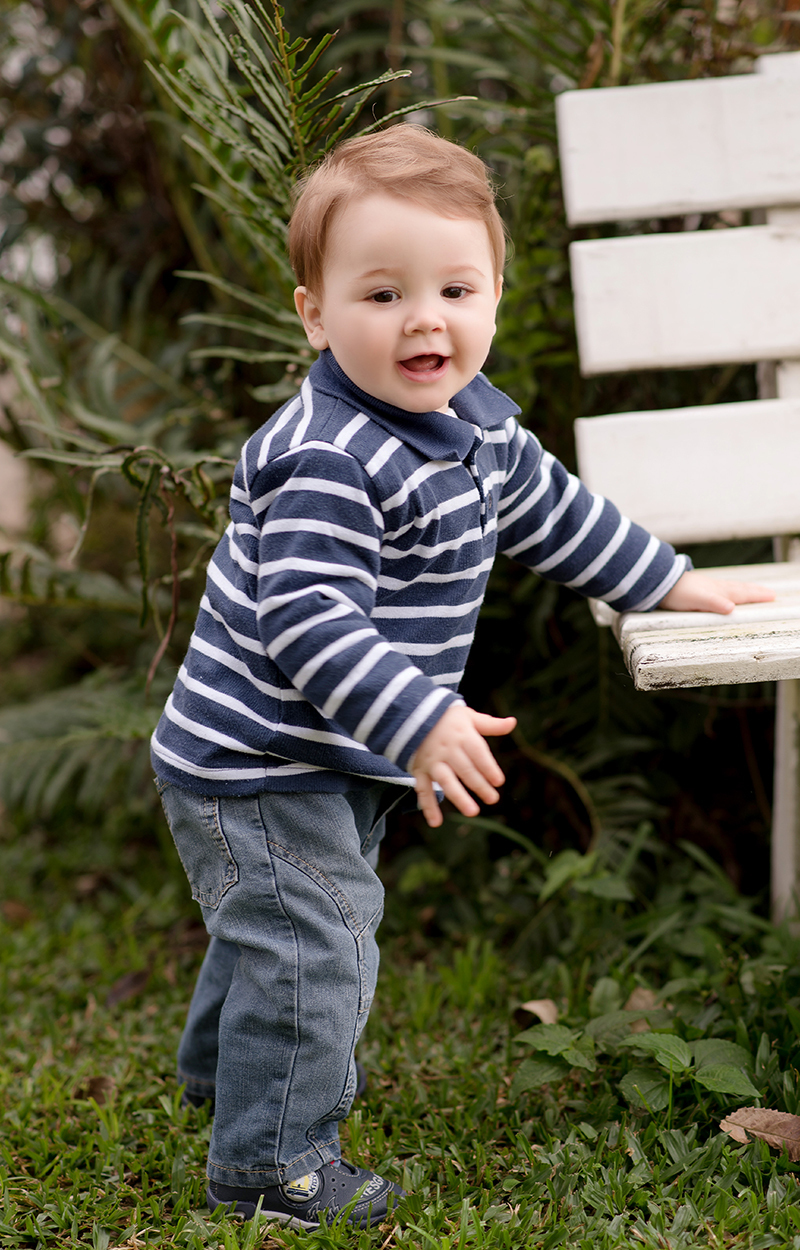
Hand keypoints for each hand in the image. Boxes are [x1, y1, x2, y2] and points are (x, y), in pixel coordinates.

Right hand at [410, 704, 516, 827]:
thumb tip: (513, 722)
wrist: (410, 715)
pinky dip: (428, 806)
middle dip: (480, 785)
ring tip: (472, 812)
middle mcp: (447, 749)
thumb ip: (490, 724)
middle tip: (493, 799)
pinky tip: (436, 822)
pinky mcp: (420, 770)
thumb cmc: (446, 718)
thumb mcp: (468, 716)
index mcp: (462, 735)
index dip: (488, 767)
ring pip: (446, 781)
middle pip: (465, 769)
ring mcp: (432, 761)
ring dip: (458, 797)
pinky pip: (423, 789)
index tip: (499, 781)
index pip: (478, 753)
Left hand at [658, 570, 774, 613]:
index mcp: (718, 592)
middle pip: (740, 589)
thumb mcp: (698, 600)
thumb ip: (715, 603)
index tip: (772, 596)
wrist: (660, 583)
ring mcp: (707, 587)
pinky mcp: (699, 588)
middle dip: (755, 591)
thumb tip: (732, 608)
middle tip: (770, 593)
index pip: (742, 594)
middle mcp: (715, 588)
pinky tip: (725, 591)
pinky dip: (730, 589)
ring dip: (744, 589)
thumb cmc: (678, 593)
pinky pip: (721, 588)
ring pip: (731, 587)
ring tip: (753, 590)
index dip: (756, 596)